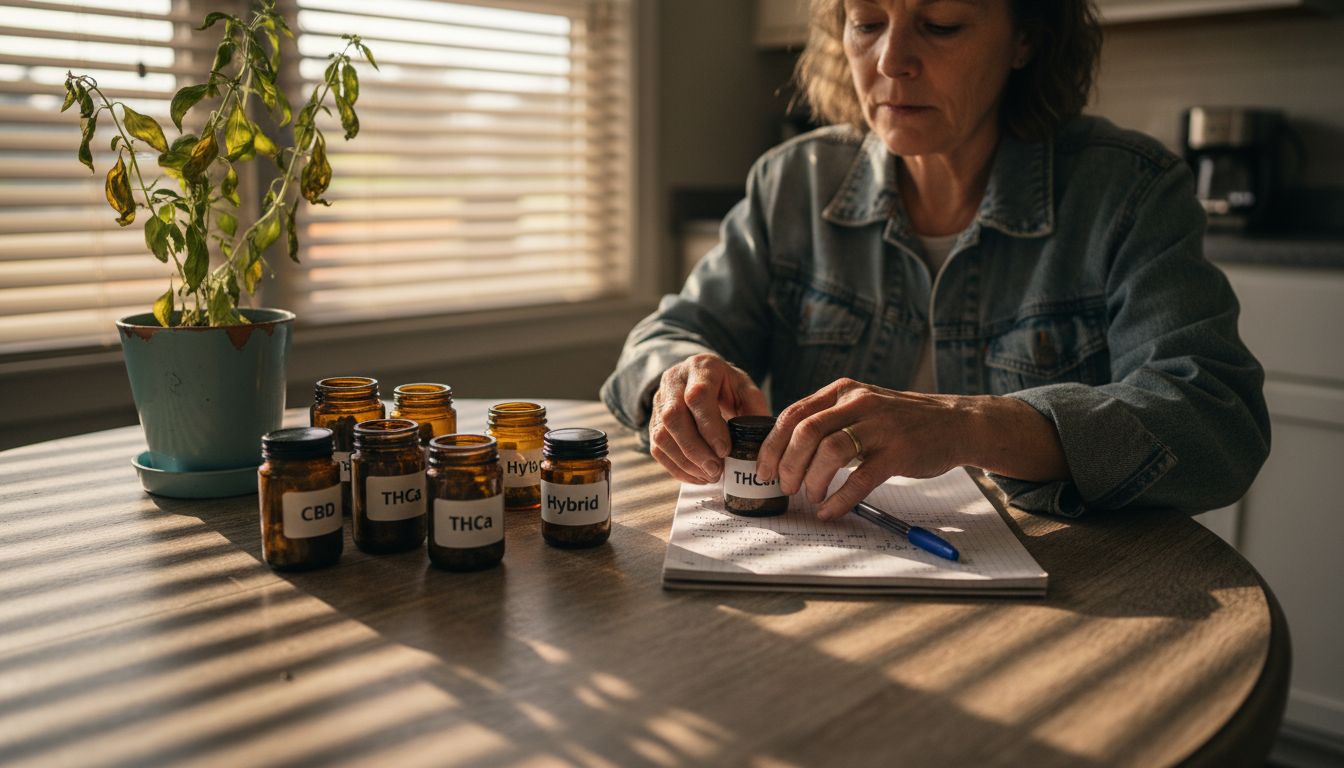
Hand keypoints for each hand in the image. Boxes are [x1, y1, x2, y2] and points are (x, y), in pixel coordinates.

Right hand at [648, 353, 768, 483]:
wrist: (702, 378)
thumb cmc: (727, 386)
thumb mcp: (745, 389)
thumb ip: (754, 410)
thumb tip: (757, 442)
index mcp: (701, 367)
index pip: (697, 396)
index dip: (709, 426)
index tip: (725, 450)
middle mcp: (674, 380)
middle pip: (673, 417)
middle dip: (695, 449)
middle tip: (716, 470)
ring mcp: (659, 401)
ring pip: (661, 435)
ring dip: (685, 462)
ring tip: (709, 476)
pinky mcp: (653, 421)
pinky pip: (657, 448)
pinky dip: (676, 467)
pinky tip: (697, 476)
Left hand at [755, 378, 974, 519]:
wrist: (954, 423)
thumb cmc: (900, 421)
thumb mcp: (860, 407)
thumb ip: (828, 420)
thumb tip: (786, 452)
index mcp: (842, 390)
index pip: (793, 414)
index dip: (772, 445)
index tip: (764, 469)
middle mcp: (858, 402)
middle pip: (806, 431)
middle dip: (788, 464)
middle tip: (785, 487)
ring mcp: (880, 426)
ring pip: (830, 451)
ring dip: (812, 479)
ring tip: (810, 496)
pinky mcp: (899, 452)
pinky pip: (861, 478)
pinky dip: (840, 498)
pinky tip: (831, 510)